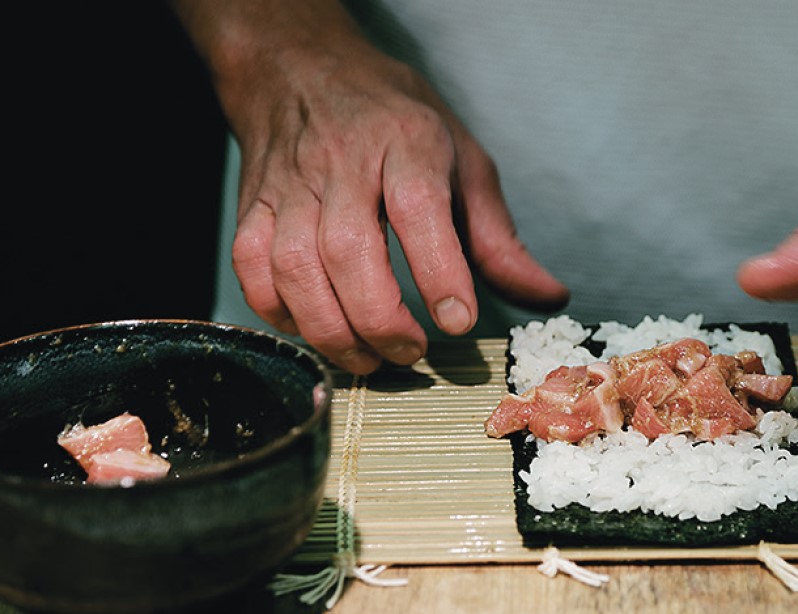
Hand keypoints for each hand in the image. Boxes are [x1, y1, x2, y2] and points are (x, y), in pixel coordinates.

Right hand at [175, 0, 566, 374]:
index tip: (457, 321)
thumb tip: (547, 296)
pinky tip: (316, 330)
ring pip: (294, 267)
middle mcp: (342, 162)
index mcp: (406, 143)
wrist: (301, 71)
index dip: (437, 270)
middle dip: (379, 318)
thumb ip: (498, 237)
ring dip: (330, 329)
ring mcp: (289, 186)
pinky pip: (253, 270)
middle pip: (348, 250)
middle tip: (411, 353)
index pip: (417, 206)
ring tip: (368, 359)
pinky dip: (281, 314)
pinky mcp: (251, 207)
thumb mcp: (461, 160)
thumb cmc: (393, 122)